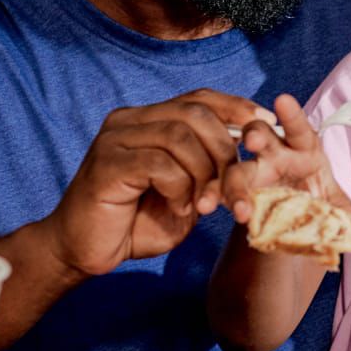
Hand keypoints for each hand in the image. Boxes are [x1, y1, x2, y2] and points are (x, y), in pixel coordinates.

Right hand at [42, 89, 271, 277]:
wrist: (83, 252)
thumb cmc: (138, 222)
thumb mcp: (187, 190)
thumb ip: (210, 165)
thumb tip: (252, 144)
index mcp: (148, 120)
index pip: (199, 98)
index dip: (236, 107)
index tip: (266, 125)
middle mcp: (129, 121)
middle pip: (195, 113)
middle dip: (225, 149)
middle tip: (232, 187)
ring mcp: (114, 139)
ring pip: (180, 136)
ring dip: (204, 174)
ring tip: (204, 205)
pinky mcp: (105, 164)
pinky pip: (159, 164)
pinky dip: (180, 188)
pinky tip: (180, 209)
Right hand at [220, 94, 350, 221]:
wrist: (297, 227)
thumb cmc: (320, 207)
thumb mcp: (338, 211)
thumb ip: (342, 214)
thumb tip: (346, 226)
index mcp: (303, 150)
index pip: (300, 129)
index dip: (292, 116)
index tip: (283, 100)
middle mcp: (275, 155)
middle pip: (260, 136)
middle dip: (256, 135)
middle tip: (252, 142)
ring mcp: (252, 173)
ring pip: (236, 166)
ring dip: (232, 180)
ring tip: (237, 204)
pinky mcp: (234, 193)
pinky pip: (219, 191)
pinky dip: (211, 197)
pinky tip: (204, 206)